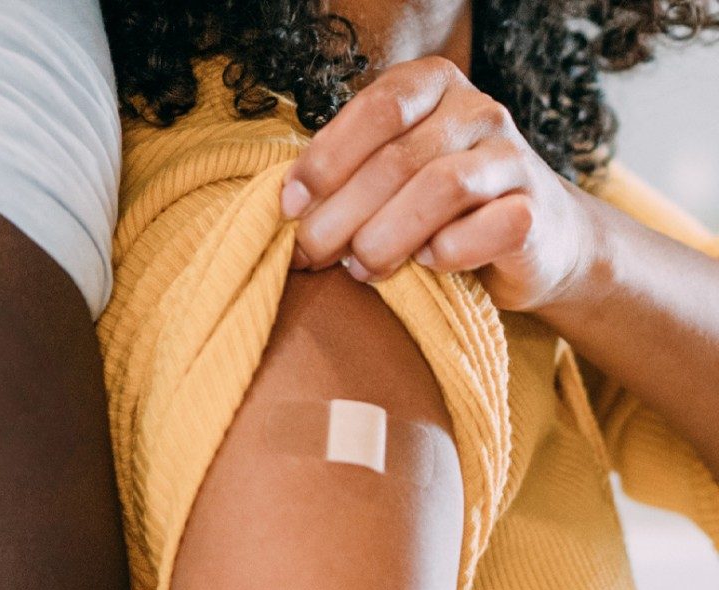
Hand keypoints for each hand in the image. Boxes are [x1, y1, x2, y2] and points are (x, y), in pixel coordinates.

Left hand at [280, 56, 599, 311]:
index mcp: (433, 85)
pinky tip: (424, 265)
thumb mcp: (387, 172)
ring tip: (360, 268)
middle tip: (309, 255)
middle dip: (339, 215)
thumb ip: (345, 173)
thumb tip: (289, 206)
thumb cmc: (435, 206)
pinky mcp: (536, 210)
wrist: (534, 239)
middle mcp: (478, 110)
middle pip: (397, 158)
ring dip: (385, 237)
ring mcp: (513, 156)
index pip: (376, 109)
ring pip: (440, 189)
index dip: (325, 160)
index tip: (290, 207)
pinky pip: (485, 229)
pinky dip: (445, 254)